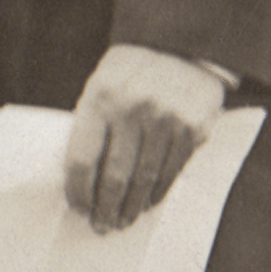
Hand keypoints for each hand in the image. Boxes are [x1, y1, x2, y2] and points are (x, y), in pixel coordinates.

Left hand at [63, 43, 227, 231]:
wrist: (182, 45)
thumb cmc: (131, 70)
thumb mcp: (102, 83)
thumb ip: (91, 123)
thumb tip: (81, 179)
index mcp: (100, 97)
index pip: (81, 160)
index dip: (77, 191)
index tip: (77, 207)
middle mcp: (133, 109)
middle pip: (113, 176)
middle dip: (104, 208)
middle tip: (101, 226)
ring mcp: (166, 119)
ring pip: (144, 179)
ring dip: (131, 207)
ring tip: (123, 220)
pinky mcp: (192, 128)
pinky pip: (171, 172)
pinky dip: (157, 193)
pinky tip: (148, 203)